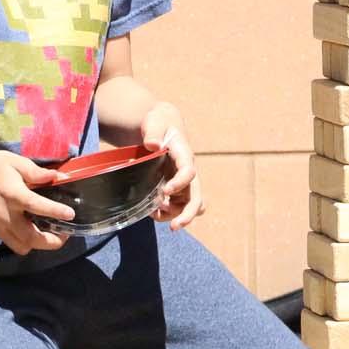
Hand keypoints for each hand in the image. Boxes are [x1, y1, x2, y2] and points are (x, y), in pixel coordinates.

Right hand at [0, 150, 71, 254]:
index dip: (57, 213)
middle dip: (52, 241)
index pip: (39, 208)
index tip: (71, 215)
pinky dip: (22, 240)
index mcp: (15, 196)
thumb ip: (38, 173)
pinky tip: (28, 227)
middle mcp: (6, 216)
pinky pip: (10, 242)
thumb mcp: (16, 162)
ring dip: (37, 244)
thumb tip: (59, 177)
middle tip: (64, 233)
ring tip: (46, 232)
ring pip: (22, 247)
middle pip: (32, 240)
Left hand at [142, 104, 204, 230]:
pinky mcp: (175, 187)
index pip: (189, 171)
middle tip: (175, 226)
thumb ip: (153, 131)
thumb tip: (152, 144)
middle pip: (196, 196)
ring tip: (156, 216)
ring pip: (188, 205)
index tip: (166, 191)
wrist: (160, 125)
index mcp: (184, 155)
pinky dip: (167, 213)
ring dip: (175, 215)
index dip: (180, 183)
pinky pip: (177, 206)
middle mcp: (187, 171)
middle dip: (188, 213)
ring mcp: (182, 181)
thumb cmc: (158, 122)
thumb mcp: (154, 121)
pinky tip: (153, 213)